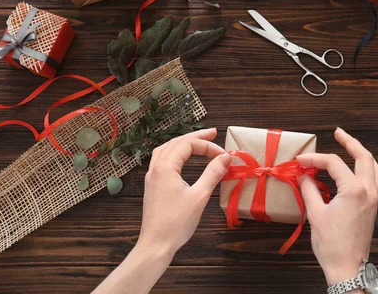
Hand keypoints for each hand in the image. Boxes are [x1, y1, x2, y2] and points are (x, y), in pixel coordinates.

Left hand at [136, 128, 230, 260]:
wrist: (156, 245)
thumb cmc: (176, 223)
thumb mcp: (199, 196)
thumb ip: (212, 173)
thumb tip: (225, 157)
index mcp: (165, 168)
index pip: (188, 145)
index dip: (207, 146)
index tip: (224, 155)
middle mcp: (155, 168)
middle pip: (176, 143)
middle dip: (196, 137)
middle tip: (214, 133)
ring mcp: (152, 177)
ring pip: (167, 149)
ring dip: (184, 143)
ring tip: (199, 141)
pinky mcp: (153, 186)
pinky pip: (162, 160)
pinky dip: (175, 153)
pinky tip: (182, 158)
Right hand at [296, 128, 377, 285]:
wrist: (347, 267)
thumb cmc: (331, 244)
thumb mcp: (315, 214)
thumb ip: (310, 189)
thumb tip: (304, 175)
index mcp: (354, 190)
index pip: (333, 163)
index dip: (315, 158)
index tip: (300, 160)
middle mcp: (368, 190)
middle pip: (363, 156)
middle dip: (350, 142)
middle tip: (337, 133)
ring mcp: (373, 199)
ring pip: (373, 167)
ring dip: (361, 153)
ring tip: (349, 145)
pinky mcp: (372, 207)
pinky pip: (374, 179)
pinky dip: (366, 168)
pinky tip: (355, 168)